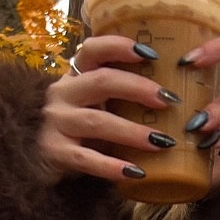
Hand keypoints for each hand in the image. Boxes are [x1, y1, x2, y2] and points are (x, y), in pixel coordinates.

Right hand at [39, 35, 181, 181]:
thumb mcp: (96, 102)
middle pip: (102, 81)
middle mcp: (63, 93)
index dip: (119, 46)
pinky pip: (86, 158)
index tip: (151, 54)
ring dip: (133, 132)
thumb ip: (122, 94)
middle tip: (169, 100)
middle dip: (138, 89)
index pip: (93, 49)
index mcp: (76, 74)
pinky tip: (136, 172)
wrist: (41, 155)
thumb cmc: (82, 126)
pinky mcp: (54, 151)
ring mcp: (57, 122)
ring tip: (163, 141)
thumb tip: (178, 93)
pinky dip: (112, 166)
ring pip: (97, 122)